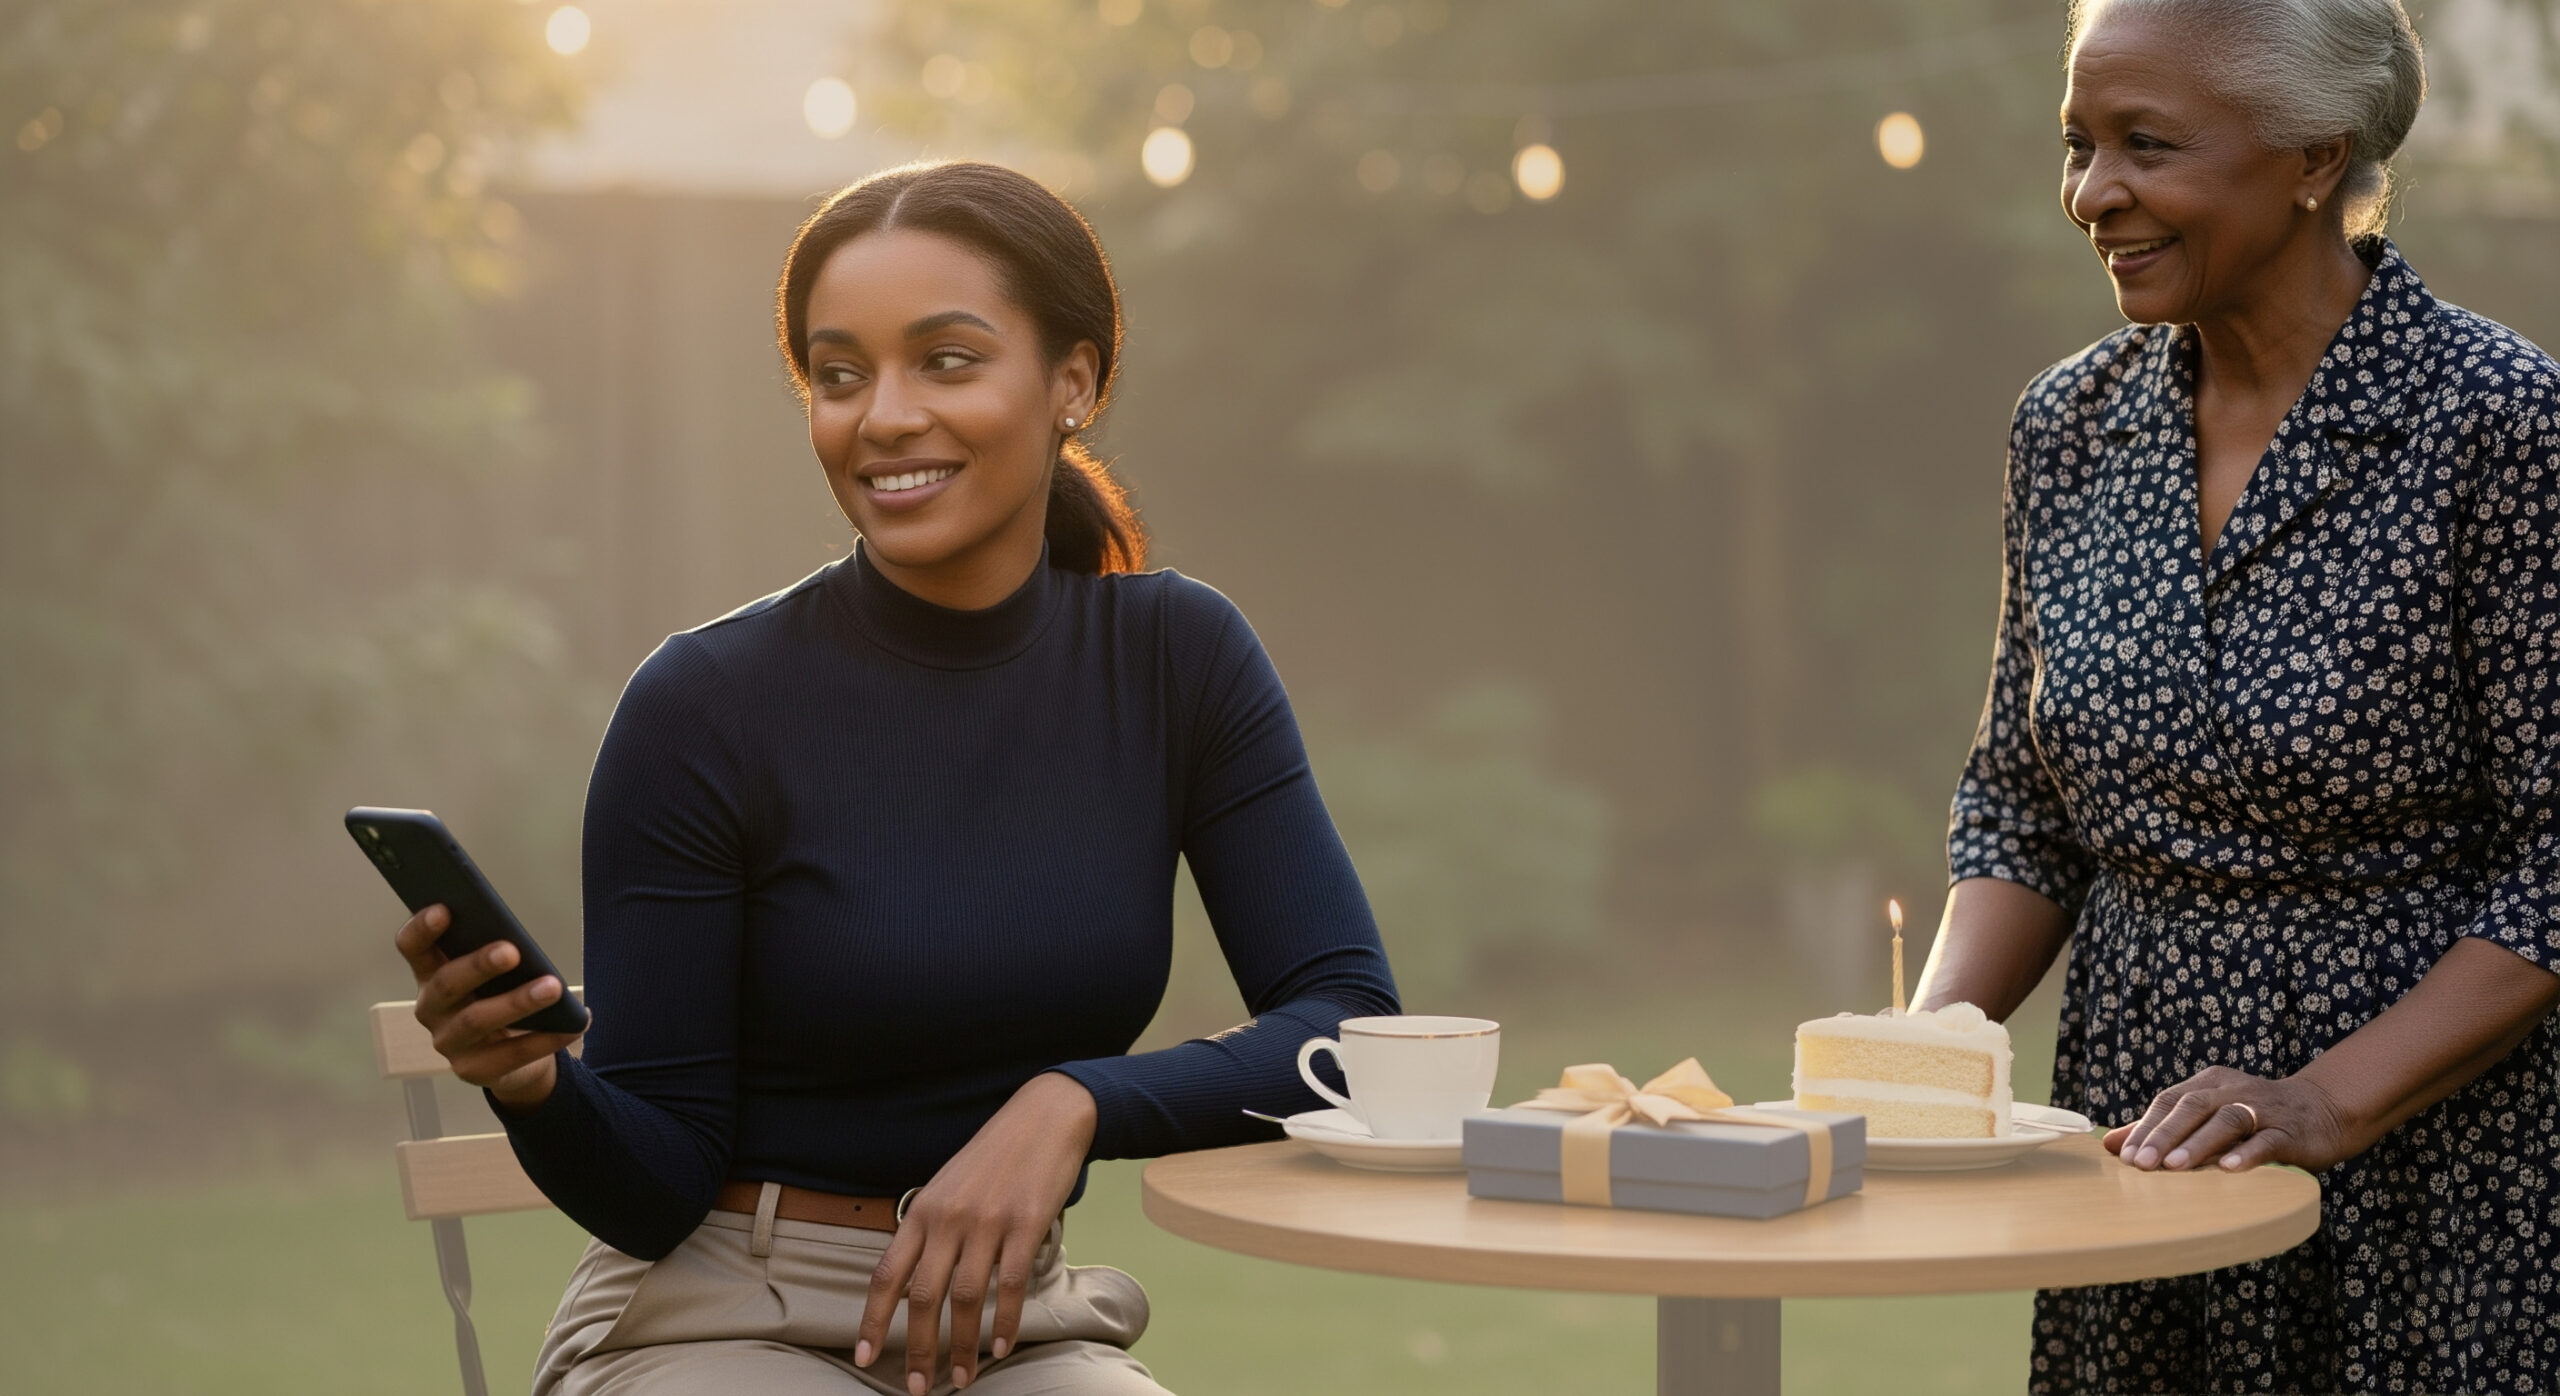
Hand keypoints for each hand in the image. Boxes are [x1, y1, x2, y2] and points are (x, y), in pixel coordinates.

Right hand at [395, 904, 583, 1110]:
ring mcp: (448, 1042)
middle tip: (512, 951)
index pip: (413, 948)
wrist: (511, 1054)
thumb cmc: (500, 996)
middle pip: (446, 984)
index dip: (422, 929)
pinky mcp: (472, 1070)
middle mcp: (431, 1008)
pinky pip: (511, 1054)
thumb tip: (516, 940)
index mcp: (431, 973)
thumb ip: (495, 953)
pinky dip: (546, 1038)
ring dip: (517, 1002)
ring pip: (477, 1020)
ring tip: (553, 987)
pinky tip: (575, 1025)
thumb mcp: (496, 973)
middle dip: (478, 966)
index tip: (444, 908)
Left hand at [855, 1071, 1096, 1393]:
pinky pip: (1010, 1285)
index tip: (862, 1356)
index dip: (871, 1319)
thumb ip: (930, 1228)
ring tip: (963, 1377)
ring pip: (966, 1298)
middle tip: (917, 1387)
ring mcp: (987, 1222)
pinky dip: (1005, 1322)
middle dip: (917, 1348)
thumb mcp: (949, 1186)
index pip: (886, 1273)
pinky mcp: (1026, 1225)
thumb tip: (914, 1276)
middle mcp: (948, 1219)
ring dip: (962, 1345)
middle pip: (922, 1296)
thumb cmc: (995, 1155)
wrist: (1044, 1116)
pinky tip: (1001, 1346)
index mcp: (923, 1210)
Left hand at [2103, 1065, 2354, 1173]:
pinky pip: (2267, 1140)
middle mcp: (2233, 1090)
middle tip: (2140, 1164)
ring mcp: (2263, 1109)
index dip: (2146, 1127)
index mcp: (2209, 1083)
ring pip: (2227, 1121)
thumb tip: (2111, 1144)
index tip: (2124, 1155)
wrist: (2323, 1109)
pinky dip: (2247, 1153)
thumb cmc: (2254, 1116)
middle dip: (2163, 1136)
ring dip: (2199, 1144)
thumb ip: (2163, 1128)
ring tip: (2175, 1167)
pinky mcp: (2290, 1131)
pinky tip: (2229, 1169)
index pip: (2169, 1101)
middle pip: (2192, 1107)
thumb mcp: (2208, 1114)